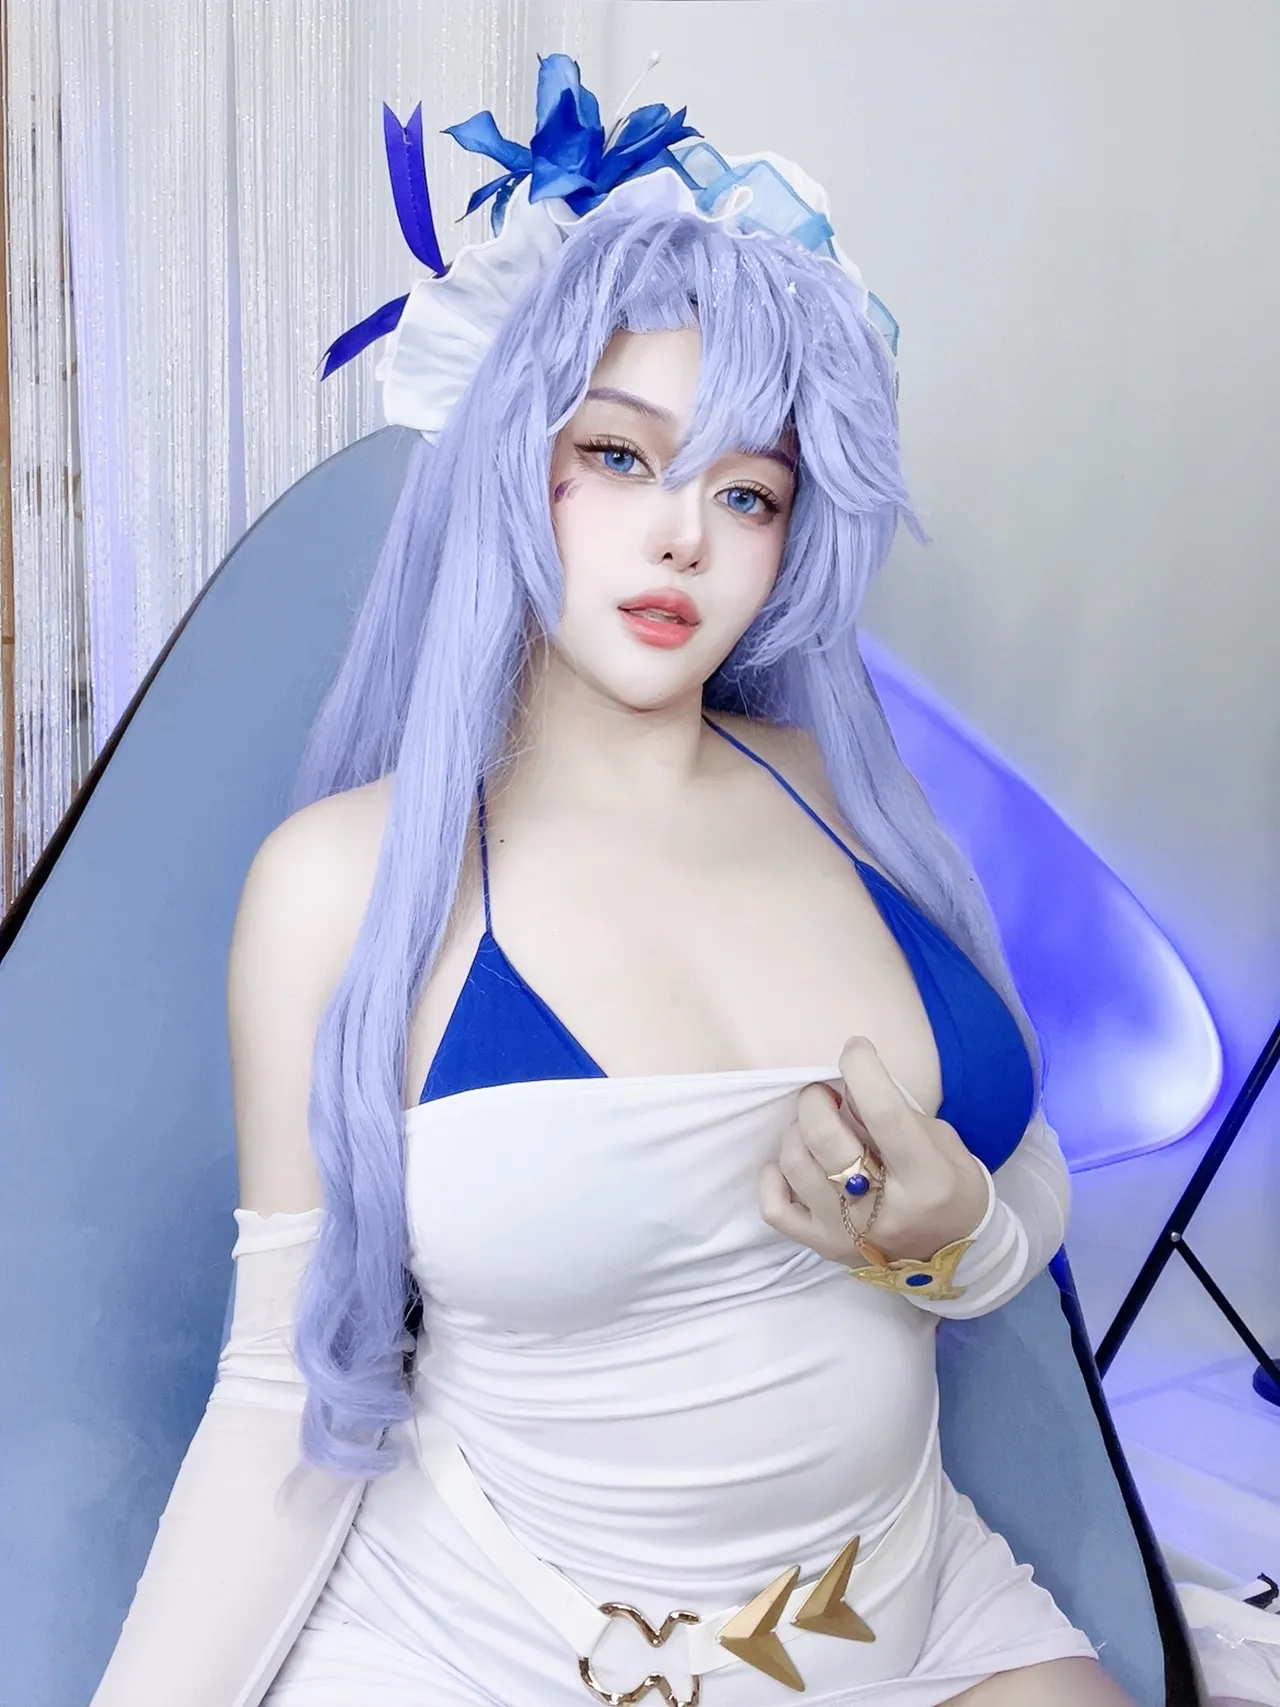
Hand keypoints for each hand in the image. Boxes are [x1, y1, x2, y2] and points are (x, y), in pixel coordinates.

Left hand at [758, 1036, 989, 1266]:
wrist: (956, 1257)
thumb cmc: (951, 1188)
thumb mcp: (942, 1143)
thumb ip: (898, 1113)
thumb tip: (849, 1086)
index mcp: (926, 1178)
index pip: (884, 1113)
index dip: (863, 1070)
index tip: (856, 1049)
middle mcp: (884, 1209)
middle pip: (826, 1138)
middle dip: (817, 1099)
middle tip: (825, 1093)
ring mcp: (847, 1233)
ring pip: (796, 1165)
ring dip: (798, 1132)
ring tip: (814, 1129)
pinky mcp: (823, 1246)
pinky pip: (775, 1208)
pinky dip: (774, 1177)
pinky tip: (792, 1165)